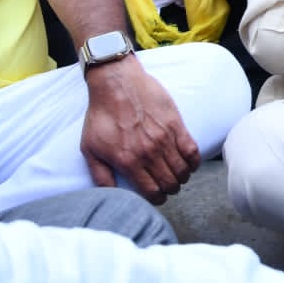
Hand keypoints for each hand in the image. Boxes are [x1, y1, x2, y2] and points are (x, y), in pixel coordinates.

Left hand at [81, 56, 200, 202]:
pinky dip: (194, 162)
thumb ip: (100, 175)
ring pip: (182, 170)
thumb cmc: (101, 114)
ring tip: (178, 176)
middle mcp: (148, 153)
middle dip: (170, 189)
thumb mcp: (90, 148)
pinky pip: (191, 150)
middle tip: (168, 187)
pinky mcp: (175, 125)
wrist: (116, 83)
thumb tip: (110, 195)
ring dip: (182, 177)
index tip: (158, 197)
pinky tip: (190, 164)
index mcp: (128, 162)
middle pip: (169, 183)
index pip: (151, 191)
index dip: (157, 199)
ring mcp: (164, 139)